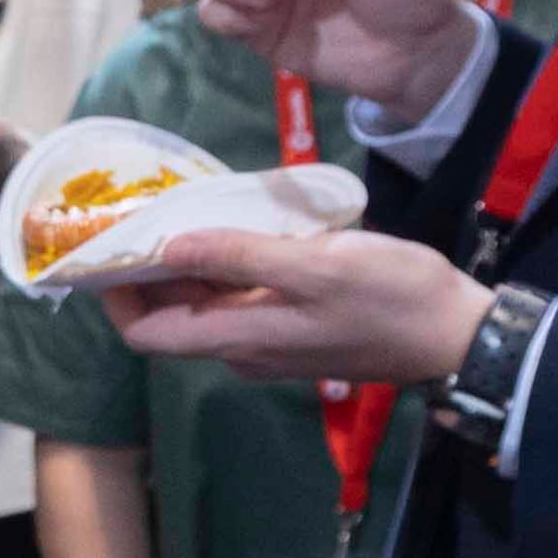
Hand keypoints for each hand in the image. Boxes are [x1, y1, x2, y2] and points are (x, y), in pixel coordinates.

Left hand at [100, 226, 489, 385]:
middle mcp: (244, 349)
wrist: (456, 334)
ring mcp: (271, 342)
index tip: (102, 245)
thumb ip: (238, 255)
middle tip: (140, 210)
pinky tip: (234, 227)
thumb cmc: (389, 296)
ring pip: (204, 307)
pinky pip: (239, 300)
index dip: (113, 295)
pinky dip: (222, 268)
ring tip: (181, 208)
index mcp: (240, 338)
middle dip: (144, 271)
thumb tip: (165, 247)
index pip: (145, 334)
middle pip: (169, 318)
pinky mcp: (295, 329)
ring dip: (185, 265)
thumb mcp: (314, 265)